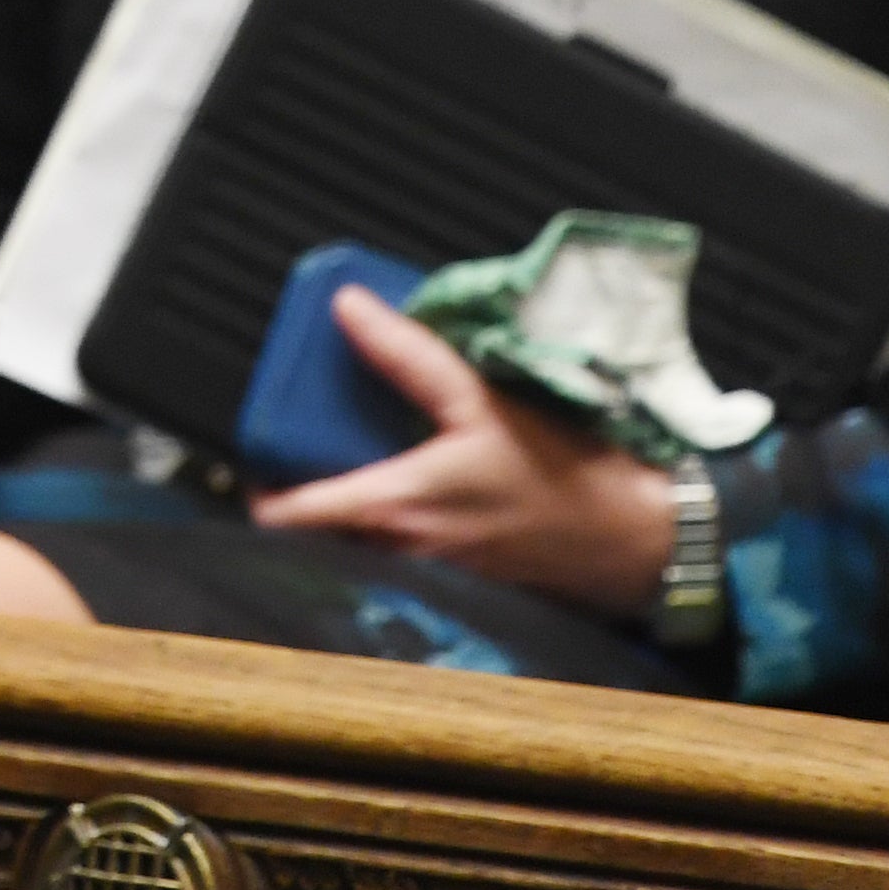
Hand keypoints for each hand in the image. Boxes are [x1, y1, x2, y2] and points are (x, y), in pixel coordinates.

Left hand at [243, 284, 677, 614]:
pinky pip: (395, 559)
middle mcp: (399, 554)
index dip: (259, 488)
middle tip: (302, 447)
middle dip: (300, 496)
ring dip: (342, 514)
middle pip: (315, 537)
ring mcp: (426, 577)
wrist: (631, 541)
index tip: (257, 453)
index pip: (291, 518)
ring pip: (353, 550)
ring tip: (349, 460)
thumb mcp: (480, 400)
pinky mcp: (455, 583)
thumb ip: (408, 355)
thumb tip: (348, 306)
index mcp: (395, 510)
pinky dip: (384, 530)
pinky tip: (406, 490)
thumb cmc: (559, 471)